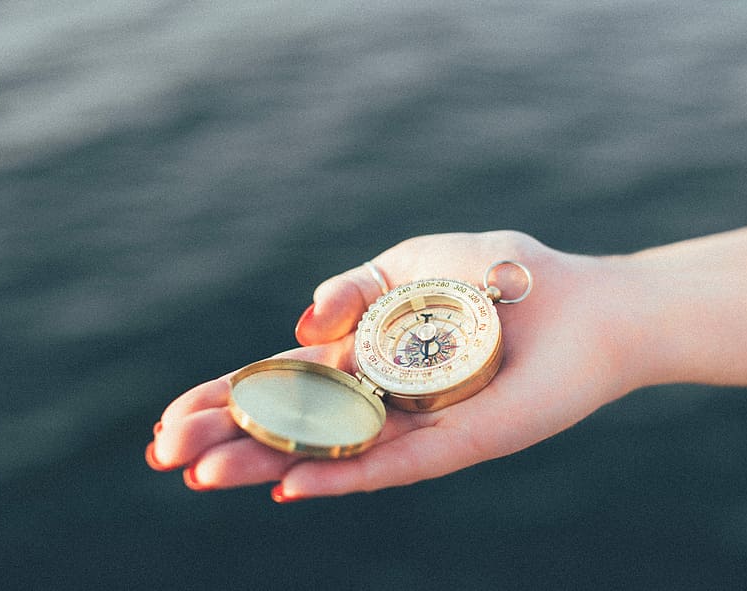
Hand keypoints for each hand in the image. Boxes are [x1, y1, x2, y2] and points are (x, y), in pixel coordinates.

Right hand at [146, 231, 640, 499]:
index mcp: (364, 350)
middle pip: (289, 421)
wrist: (583, 301)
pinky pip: (389, 466)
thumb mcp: (409, 259)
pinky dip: (337, 476)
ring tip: (203, 475)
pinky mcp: (455, 444)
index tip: (167, 419)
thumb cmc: (501, 272)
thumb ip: (351, 286)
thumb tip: (300, 323)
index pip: (279, 380)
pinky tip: (287, 487)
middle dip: (224, 436)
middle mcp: (379, 395)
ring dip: (262, 463)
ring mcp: (413, 424)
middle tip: (162, 455)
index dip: (223, 397)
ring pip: (326, 450)